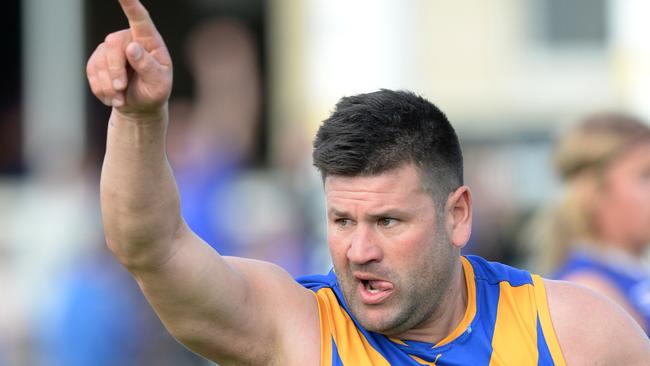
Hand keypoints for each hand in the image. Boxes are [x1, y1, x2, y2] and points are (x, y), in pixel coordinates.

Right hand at [86, 0, 171, 115]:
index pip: (140, 18)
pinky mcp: (97, 61)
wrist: (140, 105)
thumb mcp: (158, 83)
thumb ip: (148, 67)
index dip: (130, 4)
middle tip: (122, 88)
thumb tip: (131, 47)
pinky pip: (91, 72)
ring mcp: (111, 49)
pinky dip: (101, 89)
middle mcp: (128, 39)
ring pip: (100, 61)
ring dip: (109, 85)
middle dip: (115, 70)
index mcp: (149, 41)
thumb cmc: (154, 91)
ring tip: (121, 97)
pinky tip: (114, 97)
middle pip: (113, 45)